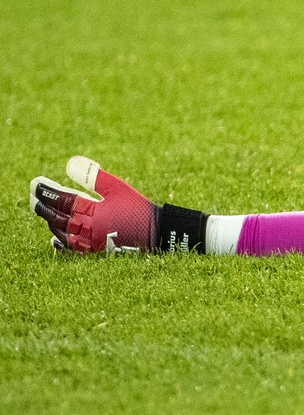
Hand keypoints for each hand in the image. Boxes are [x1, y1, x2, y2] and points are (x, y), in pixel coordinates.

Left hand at [29, 156, 202, 253]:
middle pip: (57, 217)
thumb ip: (93, 176)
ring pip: (62, 233)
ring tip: (45, 212)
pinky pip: (73, 249)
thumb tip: (70, 162)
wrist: (159, 234)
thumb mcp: (118, 188)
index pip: (62, 200)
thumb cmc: (139, 209)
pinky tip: (56, 239)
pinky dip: (61, 243)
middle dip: (43, 206)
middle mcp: (88, 229)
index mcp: (93, 212)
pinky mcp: (97, 251)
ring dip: (51, 221)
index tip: (36, 184)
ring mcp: (91, 243)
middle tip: (34, 197)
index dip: (47, 192)